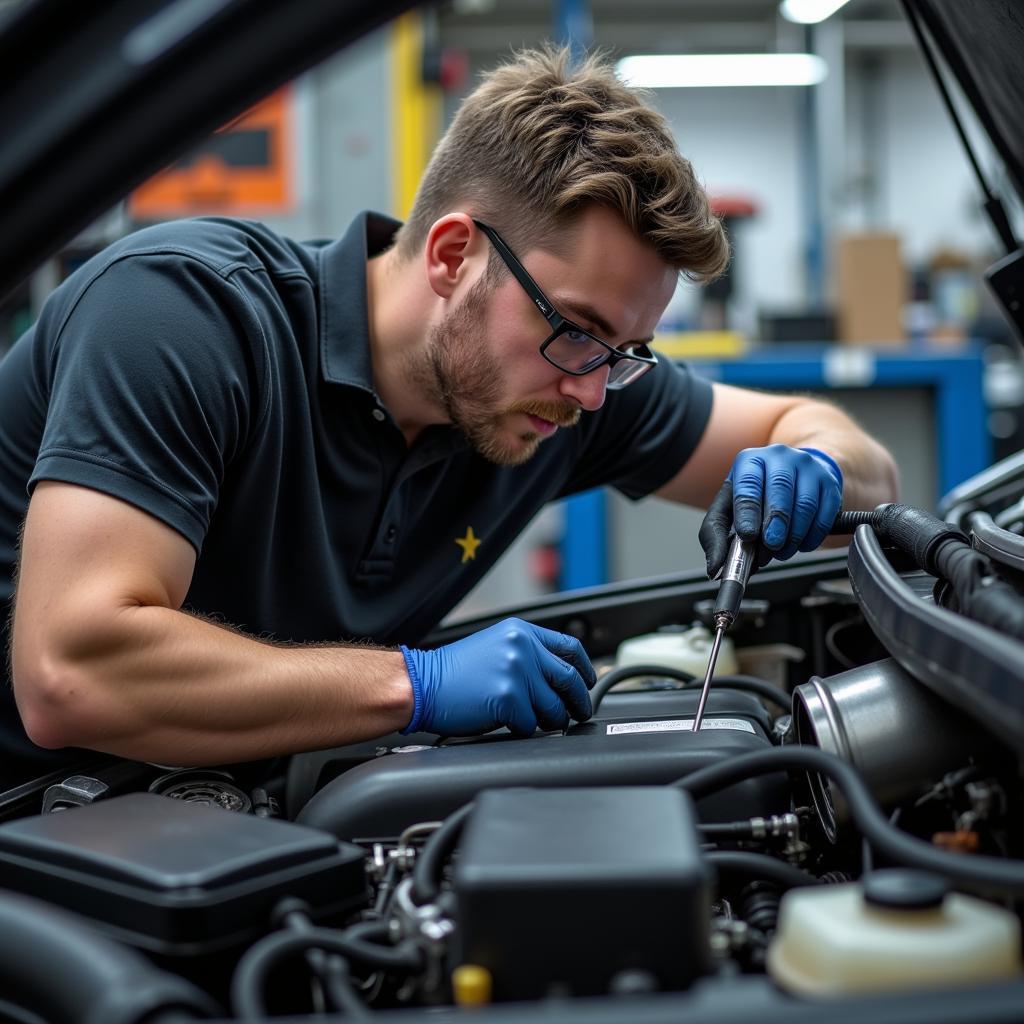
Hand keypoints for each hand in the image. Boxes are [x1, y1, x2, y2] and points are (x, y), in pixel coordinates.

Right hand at [400, 618, 595, 736]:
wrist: (420, 683)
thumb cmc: (452, 672)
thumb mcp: (495, 646)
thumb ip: (527, 654)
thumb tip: (559, 676)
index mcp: (521, 632)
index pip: (569, 648)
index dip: (585, 668)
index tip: (590, 681)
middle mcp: (522, 647)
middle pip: (569, 679)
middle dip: (578, 701)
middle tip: (578, 712)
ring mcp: (517, 672)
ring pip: (553, 707)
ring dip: (548, 719)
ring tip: (530, 718)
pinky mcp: (509, 698)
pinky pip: (531, 724)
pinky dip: (521, 728)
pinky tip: (504, 720)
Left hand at [699, 445, 842, 577]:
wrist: (794, 476)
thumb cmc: (756, 496)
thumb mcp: (728, 509)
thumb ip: (716, 536)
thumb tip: (715, 567)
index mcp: (750, 461)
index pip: (748, 484)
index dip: (748, 512)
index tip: (748, 535)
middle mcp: (779, 457)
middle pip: (780, 490)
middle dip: (775, 524)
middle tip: (770, 546)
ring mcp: (808, 467)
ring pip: (805, 504)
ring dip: (794, 535)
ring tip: (782, 551)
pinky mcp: (830, 482)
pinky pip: (825, 513)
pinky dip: (813, 536)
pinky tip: (801, 544)